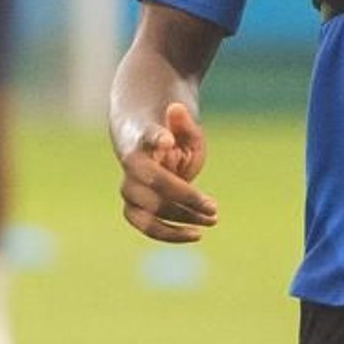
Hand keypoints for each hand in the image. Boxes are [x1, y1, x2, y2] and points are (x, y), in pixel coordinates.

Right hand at [116, 101, 218, 242]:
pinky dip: (168, 234)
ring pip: (147, 208)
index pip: (147, 136)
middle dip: (186, 196)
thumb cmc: (170, 136)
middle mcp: (132, 163)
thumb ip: (183, 123)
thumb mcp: (184, 127)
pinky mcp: (133, 205)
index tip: (168, 139)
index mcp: (143, 138)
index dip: (156, 138)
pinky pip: (144, 224)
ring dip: (180, 218)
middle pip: (155, 181)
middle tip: (214, 207)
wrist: (141, 145)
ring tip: (211, 221)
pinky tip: (195, 234)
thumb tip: (176, 109)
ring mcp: (129, 186)